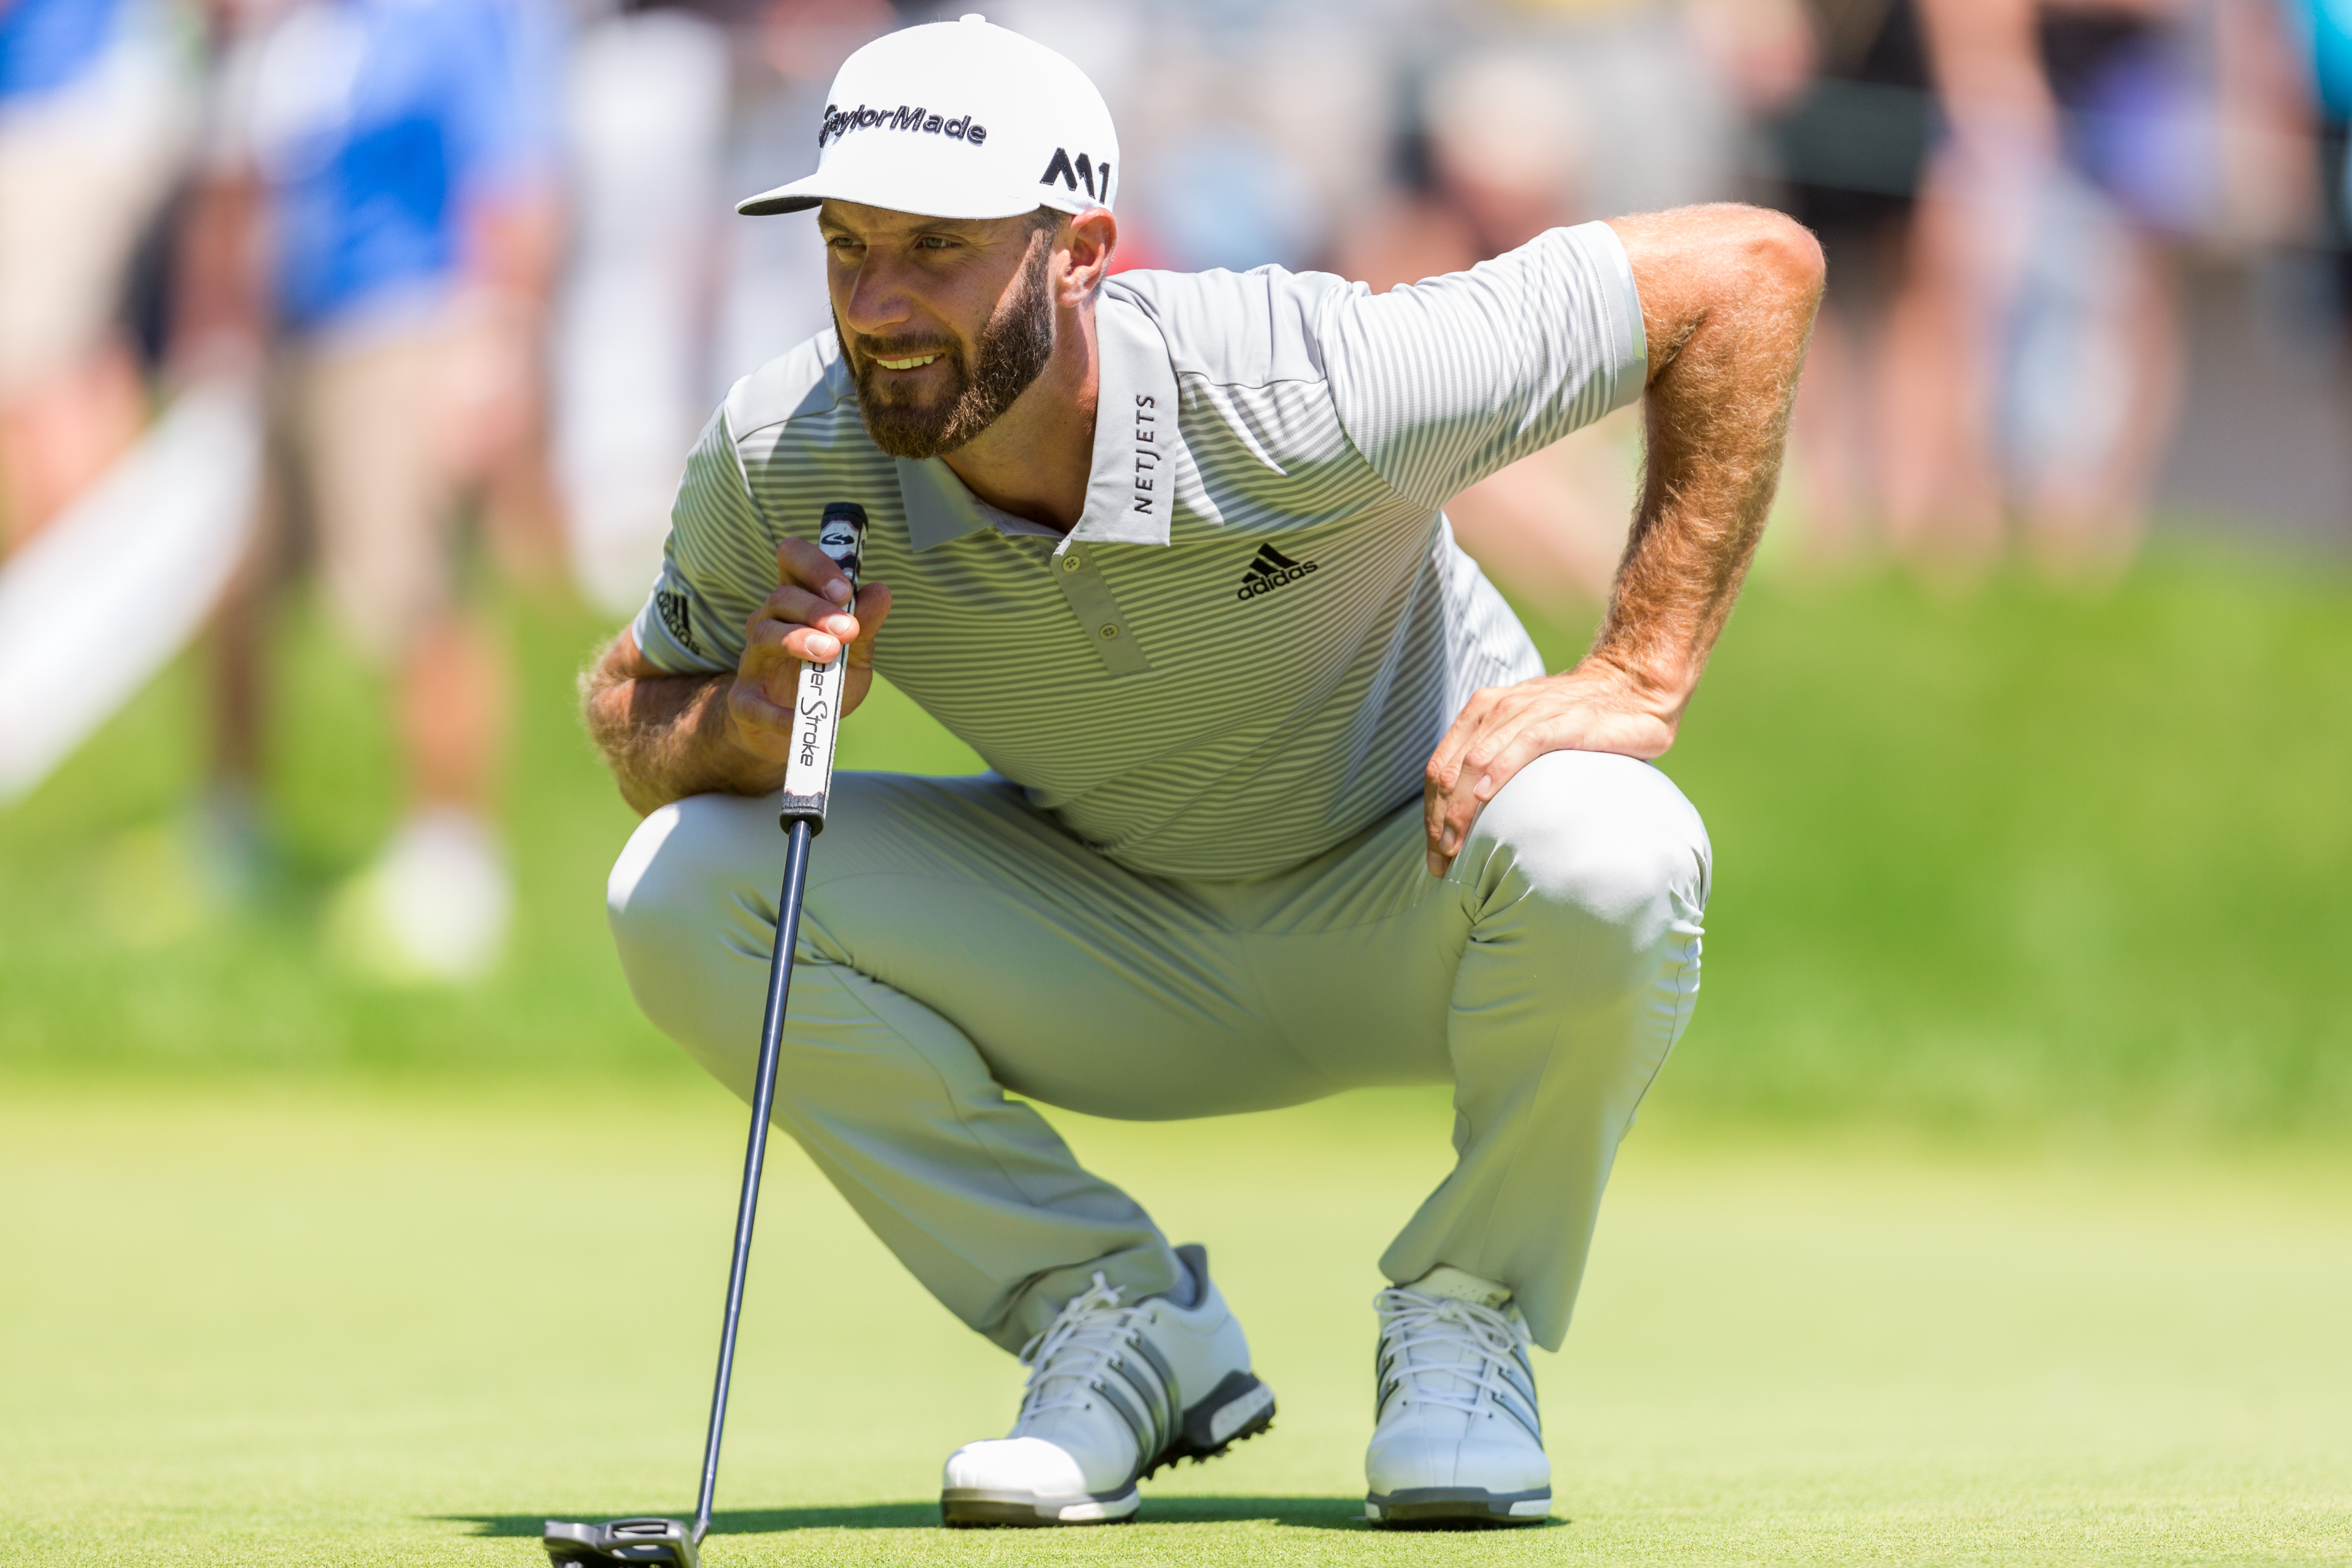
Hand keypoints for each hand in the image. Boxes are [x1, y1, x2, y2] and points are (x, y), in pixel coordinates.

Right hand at [725, 537, 892, 766]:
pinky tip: (798, 718)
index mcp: (796, 604)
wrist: (797, 731)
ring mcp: (753, 662)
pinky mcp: (744, 702)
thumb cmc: (826, 681)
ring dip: (797, 640)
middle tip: (847, 628)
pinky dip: (776, 711)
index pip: (791, 559)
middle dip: (815, 608)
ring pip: (764, 635)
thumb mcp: (854, 652)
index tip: (845, 589)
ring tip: (830, 652)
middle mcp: (769, 624)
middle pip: (780, 597)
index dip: (814, 566)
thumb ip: (865, 625)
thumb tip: (880, 592)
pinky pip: (752, 703)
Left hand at [1422, 658, 1679, 876]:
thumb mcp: (1523, 732)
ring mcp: (1530, 712)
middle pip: (1450, 772)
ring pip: (1477, 761)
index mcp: (1481, 712)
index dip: (1431, 814)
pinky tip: (1485, 799)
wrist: (1630, 688)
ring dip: (1461, 809)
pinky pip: (1524, 745)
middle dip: (1440, 821)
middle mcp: (1498, 709)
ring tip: (1456, 848)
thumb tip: (1469, 814)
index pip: (1439, 769)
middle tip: (1441, 863)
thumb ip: (1495, 757)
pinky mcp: (1565, 721)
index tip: (1434, 854)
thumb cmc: (1574, 720)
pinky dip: (1500, 771)